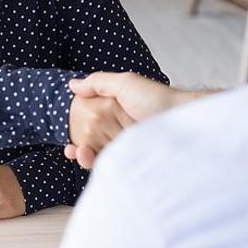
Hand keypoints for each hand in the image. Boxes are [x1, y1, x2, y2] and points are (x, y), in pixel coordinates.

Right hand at [65, 73, 204, 168]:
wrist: (181, 120)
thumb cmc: (156, 99)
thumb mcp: (125, 83)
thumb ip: (98, 83)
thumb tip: (72, 85)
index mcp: (116, 111)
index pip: (90, 119)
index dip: (74, 126)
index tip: (66, 132)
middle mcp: (119, 129)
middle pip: (91, 139)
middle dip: (77, 144)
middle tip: (70, 147)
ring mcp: (124, 146)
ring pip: (97, 153)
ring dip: (82, 155)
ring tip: (77, 152)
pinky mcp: (130, 160)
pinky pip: (109, 165)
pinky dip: (94, 164)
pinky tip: (86, 157)